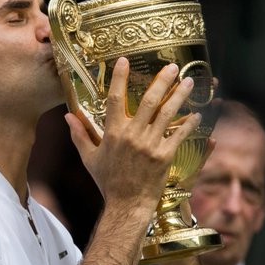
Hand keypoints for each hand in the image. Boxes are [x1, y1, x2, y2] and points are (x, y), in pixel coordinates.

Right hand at [65, 58, 201, 210]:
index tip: (124, 60)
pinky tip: (197, 113)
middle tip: (171, 66)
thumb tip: (67, 117)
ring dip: (180, 95)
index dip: (119, 78)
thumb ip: (79, 135)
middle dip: (162, 81)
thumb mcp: (89, 158)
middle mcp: (132, 135)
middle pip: (149, 100)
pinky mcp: (164, 155)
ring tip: (189, 81)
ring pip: (167, 113)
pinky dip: (189, 123)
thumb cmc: (107, 182)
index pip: (114, 99)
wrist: (126, 204)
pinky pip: (179, 134)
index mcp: (113, 133)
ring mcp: (149, 144)